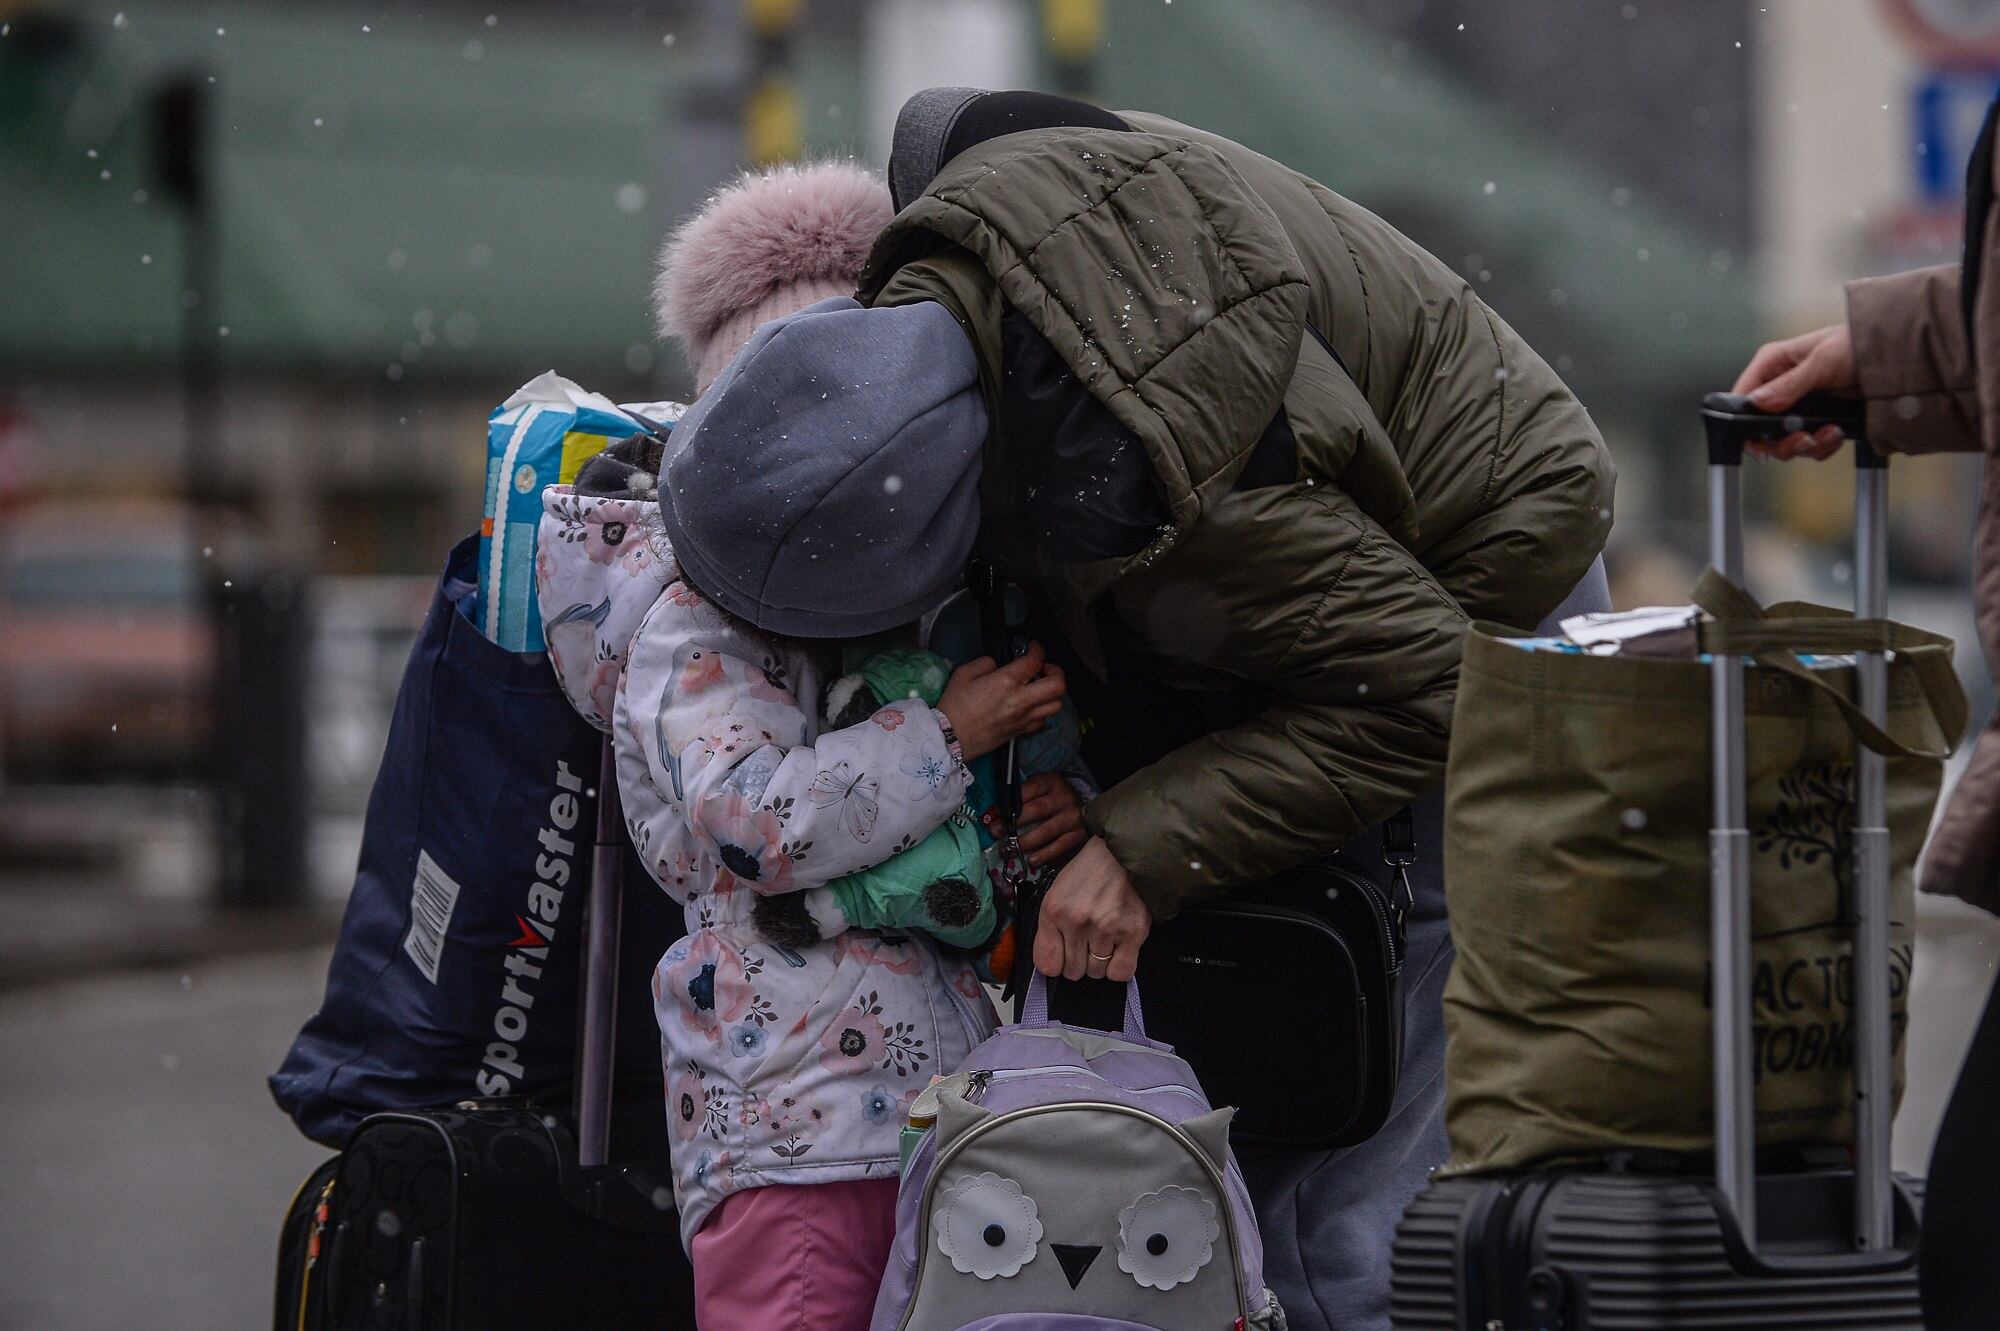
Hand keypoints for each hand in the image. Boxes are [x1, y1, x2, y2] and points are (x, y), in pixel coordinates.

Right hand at [937, 643, 1065, 760]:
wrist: (949, 738)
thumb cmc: (954, 706)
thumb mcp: (963, 673)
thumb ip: (985, 663)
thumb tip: (998, 665)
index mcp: (1006, 682)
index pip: (1035, 661)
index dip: (1038, 650)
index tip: (1034, 648)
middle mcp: (1021, 700)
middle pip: (1058, 685)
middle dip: (1056, 672)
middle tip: (1043, 669)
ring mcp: (1023, 718)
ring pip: (1056, 705)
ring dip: (1052, 693)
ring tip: (1039, 687)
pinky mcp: (1021, 732)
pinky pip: (1043, 721)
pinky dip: (1042, 711)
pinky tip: (1030, 705)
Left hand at [988, 772, 1086, 867]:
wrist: (1086, 808)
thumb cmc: (1054, 799)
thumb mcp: (1039, 790)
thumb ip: (1020, 799)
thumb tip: (992, 816)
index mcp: (1052, 782)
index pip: (1028, 791)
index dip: (1009, 804)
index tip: (993, 816)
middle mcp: (1064, 797)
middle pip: (1037, 810)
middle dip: (1014, 823)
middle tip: (996, 833)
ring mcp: (1073, 816)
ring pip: (1047, 831)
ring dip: (1025, 842)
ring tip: (1009, 850)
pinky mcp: (1079, 834)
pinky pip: (1060, 846)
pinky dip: (1045, 854)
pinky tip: (1031, 860)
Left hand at [1033, 837, 1150, 981]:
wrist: (1126, 851)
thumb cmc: (1092, 871)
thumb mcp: (1058, 891)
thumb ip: (1050, 928)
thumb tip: (1050, 965)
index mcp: (1054, 910)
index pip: (1047, 965)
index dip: (1056, 964)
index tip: (1063, 957)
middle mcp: (1077, 921)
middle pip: (1073, 972)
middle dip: (1080, 961)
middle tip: (1088, 941)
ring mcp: (1106, 928)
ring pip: (1096, 973)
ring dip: (1101, 962)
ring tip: (1106, 938)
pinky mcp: (1133, 932)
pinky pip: (1120, 973)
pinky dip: (1119, 967)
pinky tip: (1120, 950)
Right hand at [1730, 322, 1857, 459]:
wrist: (1899, 355)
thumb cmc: (1859, 342)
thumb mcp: (1822, 360)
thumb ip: (1789, 384)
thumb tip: (1758, 401)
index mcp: (1773, 365)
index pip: (1743, 396)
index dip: (1744, 419)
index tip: (1758, 436)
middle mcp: (1780, 388)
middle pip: (1760, 428)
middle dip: (1781, 440)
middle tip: (1801, 439)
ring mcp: (1799, 407)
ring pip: (1784, 441)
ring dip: (1806, 444)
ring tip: (1828, 433)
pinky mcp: (1817, 421)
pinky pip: (1809, 444)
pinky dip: (1823, 445)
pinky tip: (1836, 433)